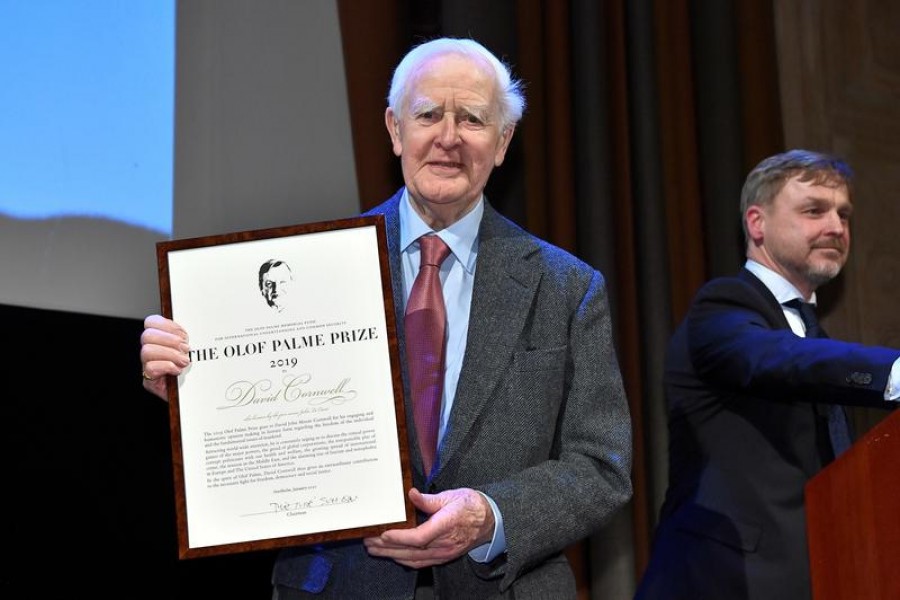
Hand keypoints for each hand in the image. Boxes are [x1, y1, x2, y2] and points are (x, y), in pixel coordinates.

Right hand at [140, 314, 189, 399]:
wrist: (195, 395)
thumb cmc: (195, 371)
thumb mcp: (194, 350)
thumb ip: (187, 338)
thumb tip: (188, 332)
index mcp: (160, 339)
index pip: (151, 322)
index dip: (167, 325)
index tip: (184, 334)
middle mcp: (150, 351)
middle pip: (147, 336)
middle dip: (169, 340)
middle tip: (186, 349)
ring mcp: (147, 366)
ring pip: (147, 351)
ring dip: (169, 354)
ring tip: (184, 361)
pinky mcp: (149, 381)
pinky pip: (150, 368)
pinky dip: (167, 367)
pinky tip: (178, 370)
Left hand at [363, 487, 494, 567]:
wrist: (491, 521)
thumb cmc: (471, 506)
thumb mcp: (452, 495)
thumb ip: (428, 499)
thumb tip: (410, 494)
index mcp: (447, 524)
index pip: (420, 537)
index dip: (400, 538)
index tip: (384, 534)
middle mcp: (444, 543)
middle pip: (411, 551)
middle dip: (387, 547)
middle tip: (368, 540)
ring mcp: (444, 552)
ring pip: (413, 559)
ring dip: (391, 555)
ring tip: (374, 549)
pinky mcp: (444, 556)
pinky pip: (421, 562)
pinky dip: (405, 560)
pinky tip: (394, 555)